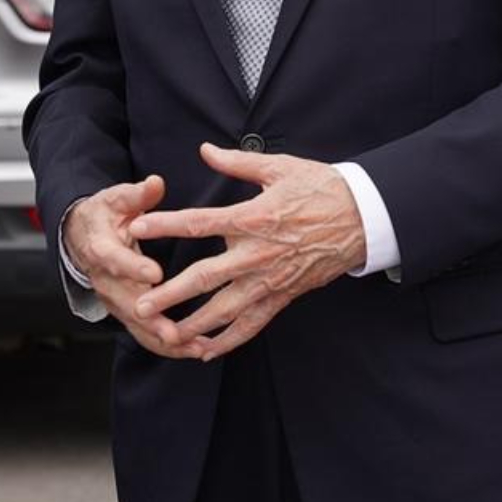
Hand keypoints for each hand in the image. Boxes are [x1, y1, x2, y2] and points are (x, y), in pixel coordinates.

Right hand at [62, 176, 203, 359]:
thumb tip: (155, 183)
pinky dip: (166, 345)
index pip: (115, 260)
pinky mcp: (124, 311)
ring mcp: (114, 299)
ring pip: (136, 325)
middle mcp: (105, 280)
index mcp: (100, 248)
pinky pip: (143, 333)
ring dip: (164, 339)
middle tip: (175, 332)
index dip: (133, 268)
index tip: (155, 274)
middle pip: (126, 303)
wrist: (81, 236)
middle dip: (151, 320)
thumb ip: (137, 195)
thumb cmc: (104, 215)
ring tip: (195, 347)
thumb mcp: (117, 199)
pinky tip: (193, 350)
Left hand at [127, 143, 367, 361]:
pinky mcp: (283, 296)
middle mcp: (257, 253)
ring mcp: (270, 280)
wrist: (363, 217)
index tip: (138, 228)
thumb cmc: (321, 188)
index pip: (199, 223)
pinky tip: (206, 351)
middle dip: (170, 294)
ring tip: (166, 336)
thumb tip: (204, 150)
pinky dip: (229, 341)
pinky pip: (252, 325)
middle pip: (205, 278)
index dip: (165, 225)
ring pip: (225, 309)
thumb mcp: (279, 167)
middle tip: (140, 305)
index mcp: (252, 217)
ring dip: (194, 324)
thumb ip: (237, 163)